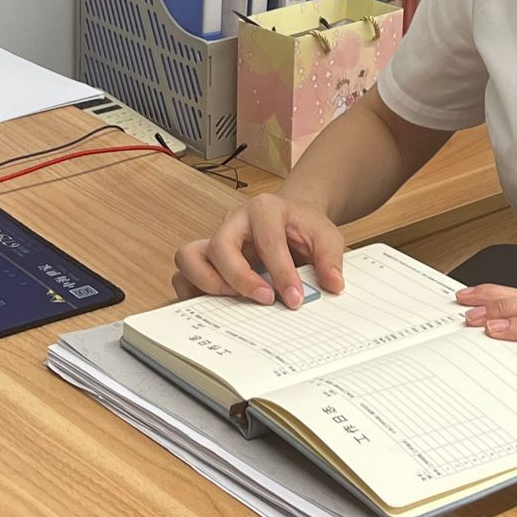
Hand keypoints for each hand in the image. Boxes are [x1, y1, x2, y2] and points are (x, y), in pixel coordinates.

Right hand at [173, 195, 344, 308]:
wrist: (291, 220)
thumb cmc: (304, 228)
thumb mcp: (326, 236)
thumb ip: (330, 259)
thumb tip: (333, 285)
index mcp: (265, 209)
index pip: (267, 239)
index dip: (280, 271)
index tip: (294, 298)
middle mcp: (234, 221)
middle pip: (220, 245)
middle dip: (240, 278)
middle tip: (265, 299)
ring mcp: (215, 238)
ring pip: (188, 255)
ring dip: (207, 283)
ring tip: (233, 303)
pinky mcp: (205, 258)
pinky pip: (184, 273)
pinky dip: (193, 292)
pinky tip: (217, 308)